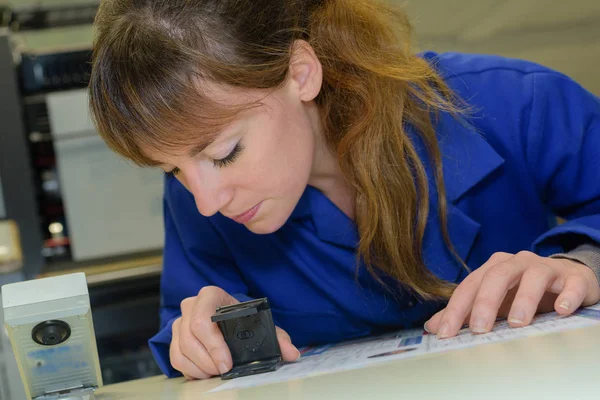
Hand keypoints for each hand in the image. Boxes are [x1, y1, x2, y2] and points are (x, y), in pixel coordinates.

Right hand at [170, 286, 300, 379]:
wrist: (227, 315)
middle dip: (207, 360)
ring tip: (216, 372)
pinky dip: (190, 370)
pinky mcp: (174, 337)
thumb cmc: (241, 317)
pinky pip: (176, 358)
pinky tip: (206, 372)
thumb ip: (277, 336)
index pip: (202, 319)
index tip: (227, 363)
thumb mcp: (259, 322)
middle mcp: (191, 305)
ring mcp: (180, 321)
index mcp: (211, 295)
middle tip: (224, 371)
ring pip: (181, 350)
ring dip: (199, 367)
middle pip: (190, 337)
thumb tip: (292, 353)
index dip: (213, 345)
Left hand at [424, 251, 599, 338]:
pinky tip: (561, 311)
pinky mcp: (573, 277)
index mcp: (493, 268)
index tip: (445, 334)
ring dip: (524, 299)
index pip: (469, 286)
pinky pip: (570, 284)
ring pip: (532, 277)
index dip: (455, 309)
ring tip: (518, 323)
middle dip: (485, 303)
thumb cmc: (523, 292)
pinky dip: (566, 296)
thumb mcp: (493, 302)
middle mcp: (517, 263)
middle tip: (479, 329)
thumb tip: (432, 327)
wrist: (567, 279)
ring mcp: (545, 267)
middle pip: (496, 277)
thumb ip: (464, 313)